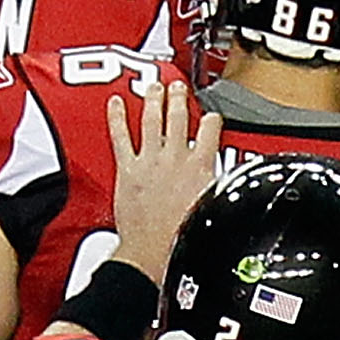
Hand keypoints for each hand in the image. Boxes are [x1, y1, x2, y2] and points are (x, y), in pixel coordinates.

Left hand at [104, 76, 221, 279]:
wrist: (155, 252)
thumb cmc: (182, 238)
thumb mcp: (213, 206)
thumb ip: (216, 185)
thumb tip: (225, 180)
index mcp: (201, 166)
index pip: (210, 130)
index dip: (212, 120)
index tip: (211, 116)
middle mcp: (175, 158)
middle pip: (178, 118)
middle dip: (178, 98)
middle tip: (178, 86)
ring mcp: (150, 161)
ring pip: (152, 120)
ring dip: (153, 100)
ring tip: (154, 86)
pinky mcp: (128, 169)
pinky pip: (121, 137)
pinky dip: (117, 118)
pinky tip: (114, 103)